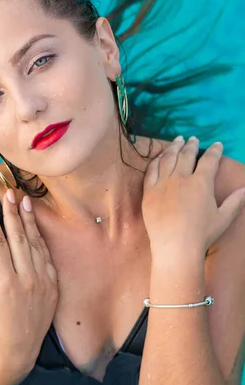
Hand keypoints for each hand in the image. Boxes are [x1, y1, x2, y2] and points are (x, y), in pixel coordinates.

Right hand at [0, 189, 57, 372]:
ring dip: (29, 220)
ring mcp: (43, 282)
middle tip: (8, 192)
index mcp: (5, 283)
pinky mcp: (53, 286)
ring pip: (35, 243)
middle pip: (19, 237)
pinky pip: (46, 256)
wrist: (18, 353)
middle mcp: (27, 279)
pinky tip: (35, 225)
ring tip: (24, 200)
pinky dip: (40, 239)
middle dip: (12, 213)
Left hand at [141, 136, 244, 259]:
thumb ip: (235, 202)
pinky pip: (151, 170)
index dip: (214, 151)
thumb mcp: (223, 218)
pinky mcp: (149, 191)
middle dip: (192, 145)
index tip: (218, 144)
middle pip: (186, 155)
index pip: (209, 160)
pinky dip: (156, 160)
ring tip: (177, 140)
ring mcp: (163, 183)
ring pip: (168, 158)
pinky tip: (159, 156)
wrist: (175, 246)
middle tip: (194, 139)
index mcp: (201, 182)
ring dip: (174, 147)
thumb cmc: (202, 234)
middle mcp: (181, 178)